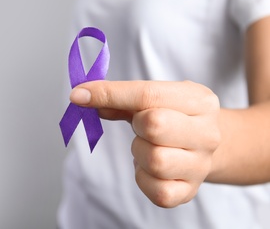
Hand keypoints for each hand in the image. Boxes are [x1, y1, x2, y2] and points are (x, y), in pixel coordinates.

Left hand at [70, 80, 220, 207]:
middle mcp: (207, 133)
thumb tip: (83, 97)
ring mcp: (201, 165)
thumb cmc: (172, 117)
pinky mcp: (189, 192)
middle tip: (141, 126)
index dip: (108, 93)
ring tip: (147, 146)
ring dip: (139, 152)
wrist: (204, 145)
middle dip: (137, 125)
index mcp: (199, 100)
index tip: (78, 95)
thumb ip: (119, 98)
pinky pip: (156, 190)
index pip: (148, 94)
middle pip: (155, 125)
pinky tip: (147, 167)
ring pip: (155, 160)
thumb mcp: (153, 99)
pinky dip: (142, 178)